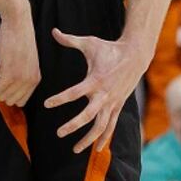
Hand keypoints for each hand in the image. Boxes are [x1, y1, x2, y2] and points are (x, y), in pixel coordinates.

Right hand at [0, 8, 40, 106]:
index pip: (21, 101)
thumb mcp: (26, 61)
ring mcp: (20, 79)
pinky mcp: (9, 74)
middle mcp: (30, 82)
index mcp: (36, 79)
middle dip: (2, 88)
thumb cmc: (20, 37)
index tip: (7, 76)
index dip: (10, 91)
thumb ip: (22, 75)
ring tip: (0, 66)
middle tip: (2, 70)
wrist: (18, 22)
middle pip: (10, 101)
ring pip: (1, 96)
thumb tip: (8, 91)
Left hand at [45, 30, 145, 152]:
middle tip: (59, 133)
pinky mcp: (118, 106)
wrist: (135, 55)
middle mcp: (104, 95)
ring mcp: (113, 102)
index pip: (74, 93)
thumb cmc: (109, 48)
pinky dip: (105, 138)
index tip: (46, 104)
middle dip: (73, 126)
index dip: (59, 99)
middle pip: (87, 116)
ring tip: (75, 149)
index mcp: (95, 80)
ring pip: (101, 127)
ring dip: (88, 139)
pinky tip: (97, 149)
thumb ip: (70, 40)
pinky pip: (111, 126)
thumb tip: (54, 31)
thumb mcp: (89, 42)